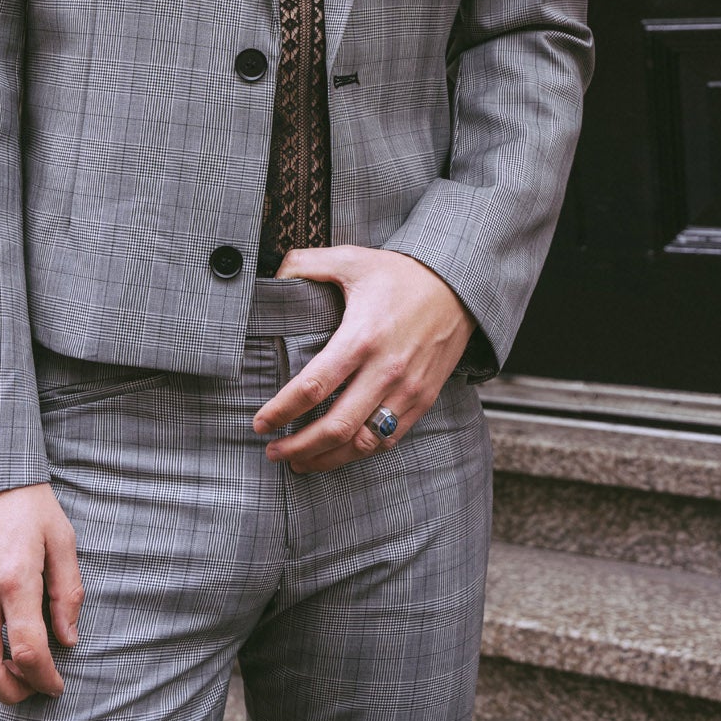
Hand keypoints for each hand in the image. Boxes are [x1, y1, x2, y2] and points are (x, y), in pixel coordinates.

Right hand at [0, 481, 81, 702]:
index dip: (45, 679)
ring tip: (5, 668)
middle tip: (30, 688)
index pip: (28, 651)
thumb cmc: (27, 500)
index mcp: (15, 576)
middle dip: (12, 693)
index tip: (56, 685)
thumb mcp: (61, 536)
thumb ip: (67, 592)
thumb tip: (67, 640)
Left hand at [252, 246, 474, 473]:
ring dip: (327, 458)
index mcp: (362, 337)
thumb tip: (273, 276)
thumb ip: (306, 263)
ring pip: (363, 442)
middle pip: (336, 426)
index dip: (282, 410)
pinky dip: (360, 453)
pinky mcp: (422, 401)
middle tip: (273, 451)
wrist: (459, 286)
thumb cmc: (401, 274)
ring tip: (300, 461)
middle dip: (299, 445)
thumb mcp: (351, 259)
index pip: (314, 386)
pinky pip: (388, 440)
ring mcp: (407, 390)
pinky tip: (339, 453)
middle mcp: (386, 370)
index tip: (261, 422)